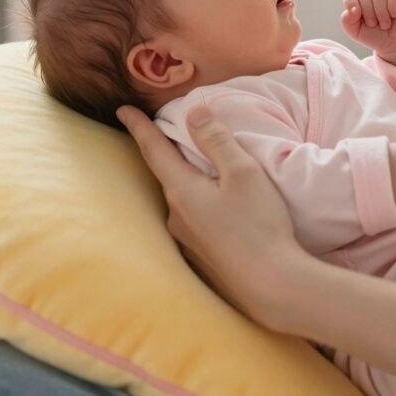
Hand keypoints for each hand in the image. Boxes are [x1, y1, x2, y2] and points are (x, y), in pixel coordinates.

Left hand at [116, 105, 308, 326]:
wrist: (272, 286)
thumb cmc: (259, 224)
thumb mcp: (242, 172)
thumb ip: (216, 140)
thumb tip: (193, 113)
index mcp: (182, 191)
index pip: (153, 150)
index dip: (139, 127)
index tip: (123, 109)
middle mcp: (177, 217)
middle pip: (168, 175)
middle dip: (170, 154)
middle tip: (175, 134)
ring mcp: (188, 241)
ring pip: (184, 200)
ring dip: (191, 183)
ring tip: (209, 173)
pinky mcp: (203, 258)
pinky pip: (197, 221)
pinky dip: (203, 205)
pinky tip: (224, 210)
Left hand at [340, 0, 395, 54]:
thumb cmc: (376, 37)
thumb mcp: (356, 32)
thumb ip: (347, 20)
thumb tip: (352, 9)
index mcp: (360, 0)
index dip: (352, 5)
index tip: (357, 18)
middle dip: (369, 13)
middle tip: (375, 25)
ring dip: (382, 13)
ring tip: (386, 24)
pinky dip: (393, 6)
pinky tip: (395, 14)